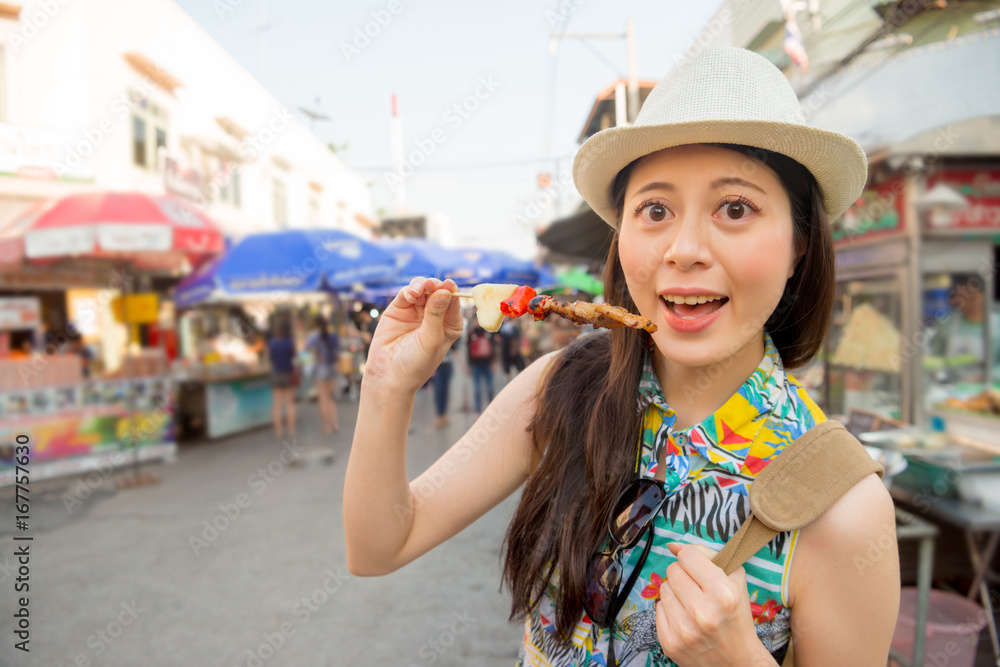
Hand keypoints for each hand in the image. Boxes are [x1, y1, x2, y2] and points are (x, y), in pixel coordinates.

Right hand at [364, 277, 463, 393]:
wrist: (389, 376)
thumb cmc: (416, 363)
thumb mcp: (431, 340)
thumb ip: (436, 314)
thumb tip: (444, 291)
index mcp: (449, 325)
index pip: (453, 303)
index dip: (452, 292)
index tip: (449, 284)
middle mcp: (435, 316)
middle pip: (438, 292)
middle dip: (436, 286)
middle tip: (432, 284)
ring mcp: (417, 311)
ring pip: (423, 289)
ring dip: (422, 285)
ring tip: (421, 288)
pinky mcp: (399, 309)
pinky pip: (407, 294)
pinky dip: (410, 290)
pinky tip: (411, 294)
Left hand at [655, 543, 771, 666]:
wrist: (738, 661)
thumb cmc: (736, 615)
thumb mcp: (734, 579)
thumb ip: (706, 554)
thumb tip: (672, 545)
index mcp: (723, 593)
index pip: (687, 556)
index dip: (692, 559)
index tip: (699, 569)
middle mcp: (702, 611)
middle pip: (673, 570)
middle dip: (684, 576)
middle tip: (697, 590)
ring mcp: (684, 629)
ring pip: (663, 588)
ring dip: (676, 593)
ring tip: (692, 605)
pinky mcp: (670, 642)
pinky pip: (658, 608)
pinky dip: (670, 610)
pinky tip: (685, 619)